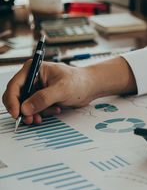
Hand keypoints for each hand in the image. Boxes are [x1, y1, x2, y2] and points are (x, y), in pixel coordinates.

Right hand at [2, 57, 136, 124]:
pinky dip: (43, 113)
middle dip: (24, 110)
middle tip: (31, 120)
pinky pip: (36, 109)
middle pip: (17, 97)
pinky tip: (56, 110)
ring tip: (47, 115)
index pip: (15, 85)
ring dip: (34, 113)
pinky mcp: (42, 98)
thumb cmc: (79, 81)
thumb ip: (43, 98)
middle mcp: (32, 78)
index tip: (17, 114)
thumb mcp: (62, 89)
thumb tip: (26, 108)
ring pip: (26, 105)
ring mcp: (37, 89)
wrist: (91, 86)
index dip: (12, 101)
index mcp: (34, 69)